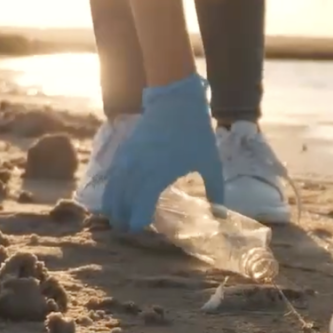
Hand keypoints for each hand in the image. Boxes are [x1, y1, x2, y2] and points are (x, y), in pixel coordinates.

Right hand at [102, 73, 224, 231]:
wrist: (175, 101)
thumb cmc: (195, 132)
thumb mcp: (210, 162)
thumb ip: (215, 190)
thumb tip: (220, 214)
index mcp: (158, 174)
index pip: (140, 206)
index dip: (138, 221)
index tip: (141, 230)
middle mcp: (138, 169)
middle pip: (121, 201)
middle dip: (122, 218)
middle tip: (128, 232)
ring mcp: (128, 159)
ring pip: (113, 189)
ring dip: (113, 206)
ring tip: (119, 220)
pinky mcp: (124, 151)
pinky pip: (113, 176)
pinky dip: (112, 190)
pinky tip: (117, 199)